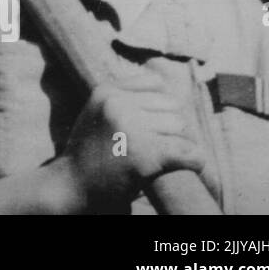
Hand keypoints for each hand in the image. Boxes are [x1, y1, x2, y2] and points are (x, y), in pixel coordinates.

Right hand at [54, 70, 205, 210]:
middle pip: (171, 105)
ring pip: (180, 126)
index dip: (159, 103)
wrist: (73, 186)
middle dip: (170, 125)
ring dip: (179, 142)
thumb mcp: (96, 112)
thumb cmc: (90, 152)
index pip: (155, 83)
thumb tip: (165, 85)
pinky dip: (195, 160)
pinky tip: (192, 165)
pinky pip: (187, 152)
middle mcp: (117, 104)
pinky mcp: (144, 154)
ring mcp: (130, 127)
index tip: (155, 121)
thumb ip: (122, 97)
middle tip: (159, 143)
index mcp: (106, 91)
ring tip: (165, 156)